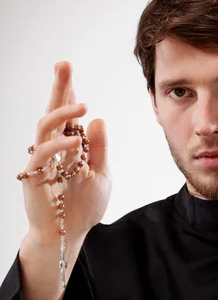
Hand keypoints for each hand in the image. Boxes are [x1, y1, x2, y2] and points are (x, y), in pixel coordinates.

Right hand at [20, 61, 111, 244]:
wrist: (70, 234)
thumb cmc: (84, 206)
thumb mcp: (101, 174)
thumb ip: (99, 149)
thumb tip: (97, 119)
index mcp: (69, 146)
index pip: (67, 114)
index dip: (67, 92)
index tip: (68, 69)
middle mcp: (53, 149)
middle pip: (52, 111)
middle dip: (58, 88)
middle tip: (63, 65)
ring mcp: (41, 161)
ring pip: (44, 127)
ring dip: (62, 113)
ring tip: (83, 105)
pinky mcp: (34, 176)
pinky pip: (43, 155)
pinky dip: (60, 145)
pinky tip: (76, 141)